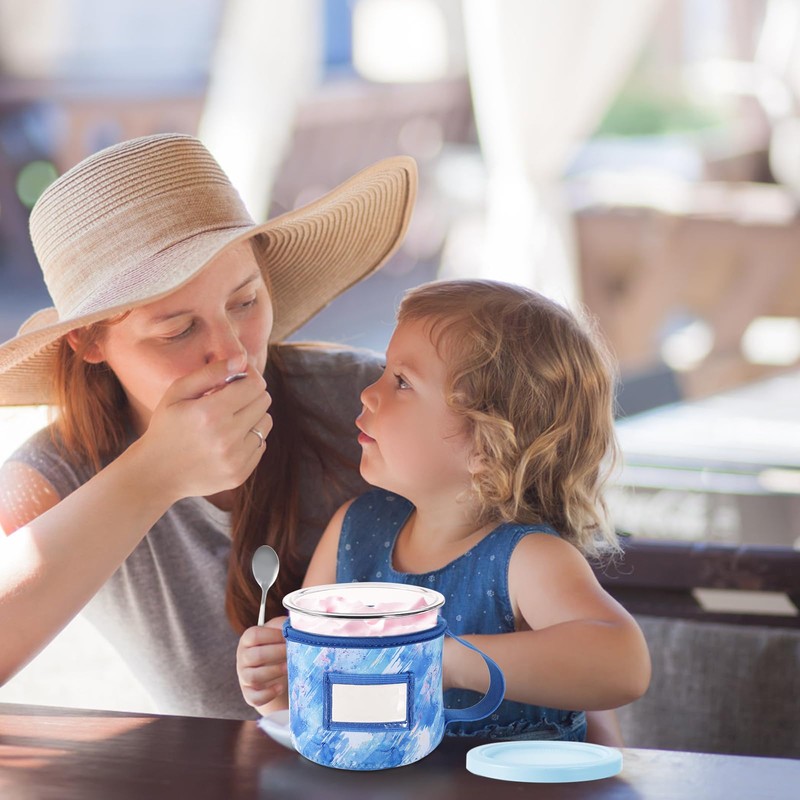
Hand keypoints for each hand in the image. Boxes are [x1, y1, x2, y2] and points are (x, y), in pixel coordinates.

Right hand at [138, 357, 271, 501]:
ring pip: (266, 423)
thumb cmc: (166, 426)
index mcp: (210, 413)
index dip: (249, 376)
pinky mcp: (240, 474)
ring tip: (228, 421)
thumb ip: (211, 372)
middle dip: (250, 395)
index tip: (237, 377)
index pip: (255, 384)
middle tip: (229, 399)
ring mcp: (234, 459)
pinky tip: (226, 442)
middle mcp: (226, 437)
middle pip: (264, 401)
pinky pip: (261, 445)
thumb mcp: (178, 392)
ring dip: (252, 417)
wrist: (155, 474)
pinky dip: (248, 439)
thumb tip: (242, 359)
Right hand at [237, 616, 287, 713]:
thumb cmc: (276, 645)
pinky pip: (254, 697)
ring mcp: (244, 677)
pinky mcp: (249, 694)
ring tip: (288, 668)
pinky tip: (280, 687)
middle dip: (276, 654)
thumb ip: (283, 626)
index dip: (273, 635)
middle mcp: (243, 657)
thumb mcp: (277, 632)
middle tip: (291, 652)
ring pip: (253, 677)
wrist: (272, 670)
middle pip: (254, 656)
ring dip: (273, 672)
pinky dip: (268, 694)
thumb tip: (295, 626)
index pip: (254, 635)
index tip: (288, 636)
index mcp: (247, 639)